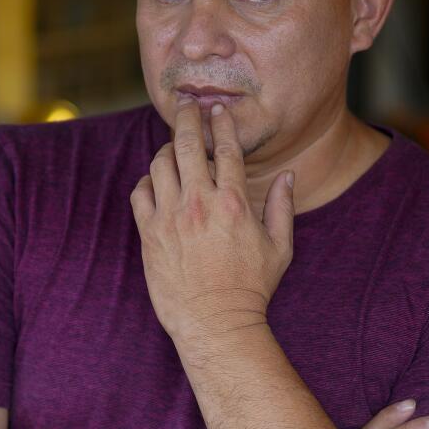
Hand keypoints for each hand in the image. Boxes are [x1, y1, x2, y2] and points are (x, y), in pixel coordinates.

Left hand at [130, 101, 293, 349]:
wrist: (215, 323)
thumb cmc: (251, 289)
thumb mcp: (280, 248)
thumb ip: (282, 208)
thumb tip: (288, 176)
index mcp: (233, 202)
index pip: (224, 148)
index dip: (220, 123)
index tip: (218, 109)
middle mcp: (199, 204)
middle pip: (186, 144)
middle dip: (186, 117)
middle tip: (187, 105)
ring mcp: (170, 218)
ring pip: (159, 164)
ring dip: (166, 150)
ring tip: (173, 149)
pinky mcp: (149, 234)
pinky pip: (140, 192)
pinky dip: (147, 181)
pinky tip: (157, 183)